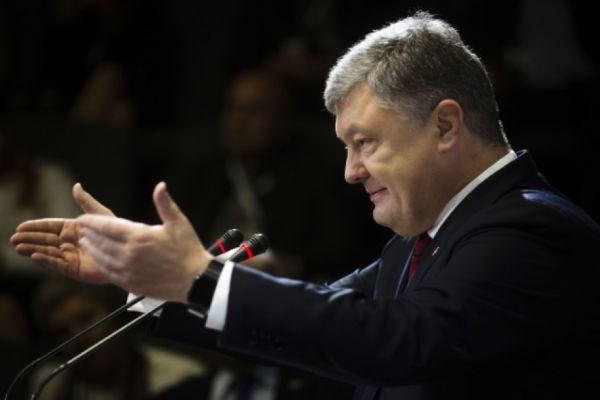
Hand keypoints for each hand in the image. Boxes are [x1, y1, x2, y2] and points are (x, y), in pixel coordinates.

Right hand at [11, 183, 114, 283]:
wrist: (127, 254)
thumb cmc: (116, 233)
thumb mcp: (101, 216)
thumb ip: (86, 202)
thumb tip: (76, 186)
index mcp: (72, 229)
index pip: (50, 226)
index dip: (35, 226)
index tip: (20, 226)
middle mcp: (69, 243)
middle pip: (45, 240)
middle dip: (29, 238)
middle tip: (14, 238)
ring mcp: (70, 256)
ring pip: (47, 252)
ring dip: (33, 249)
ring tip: (19, 247)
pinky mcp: (74, 269)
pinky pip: (58, 265)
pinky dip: (46, 261)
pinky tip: (35, 256)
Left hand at [77, 182, 212, 301]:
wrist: (194, 281)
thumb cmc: (188, 250)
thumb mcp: (178, 223)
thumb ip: (165, 203)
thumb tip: (160, 185)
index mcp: (139, 237)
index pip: (106, 226)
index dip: (91, 222)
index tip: (83, 219)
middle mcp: (129, 254)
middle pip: (100, 241)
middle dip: (89, 234)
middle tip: (83, 229)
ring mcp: (128, 270)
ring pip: (101, 258)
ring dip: (91, 249)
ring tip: (86, 242)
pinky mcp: (130, 283)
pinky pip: (109, 272)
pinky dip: (100, 264)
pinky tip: (99, 260)